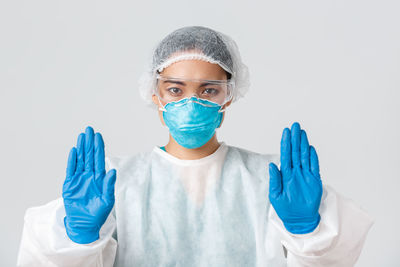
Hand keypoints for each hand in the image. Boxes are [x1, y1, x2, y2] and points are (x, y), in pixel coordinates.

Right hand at [62, 126, 116, 243]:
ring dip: (81, 148)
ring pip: (80, 159)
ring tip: (82, 136)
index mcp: (99, 177)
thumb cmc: (98, 213)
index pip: (99, 159)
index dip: (98, 147)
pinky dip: (72, 160)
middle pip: (89, 155)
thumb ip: (109, 185)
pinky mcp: (70, 184)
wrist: (85, 224)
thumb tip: (113, 170)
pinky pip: (71, 170)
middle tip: (89, 129)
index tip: (98, 136)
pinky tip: (74, 151)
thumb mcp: (107, 199)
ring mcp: (79, 179)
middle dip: (89, 142)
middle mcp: (89, 175)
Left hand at [269, 122, 322, 233]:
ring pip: (304, 156)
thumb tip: (272, 165)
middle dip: (295, 139)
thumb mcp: (275, 195)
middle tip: (295, 125)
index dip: (286, 143)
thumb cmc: (285, 208)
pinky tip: (310, 148)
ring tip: (302, 132)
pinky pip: (314, 166)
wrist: (298, 220)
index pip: (285, 155)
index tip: (286, 132)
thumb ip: (274, 180)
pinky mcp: (315, 181)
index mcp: (285, 174)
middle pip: (295, 152)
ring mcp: (305, 175)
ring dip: (303, 144)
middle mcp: (295, 172)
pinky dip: (313, 157)